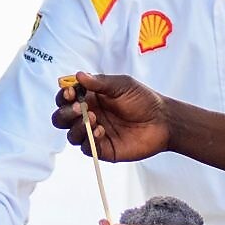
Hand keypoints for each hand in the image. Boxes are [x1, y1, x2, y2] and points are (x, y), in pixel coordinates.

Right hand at [51, 72, 171, 161]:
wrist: (163, 120)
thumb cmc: (143, 99)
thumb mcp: (121, 85)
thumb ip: (99, 83)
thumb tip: (77, 76)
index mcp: (90, 98)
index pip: (66, 98)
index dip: (63, 96)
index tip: (70, 92)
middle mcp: (89, 116)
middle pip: (62, 118)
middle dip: (65, 113)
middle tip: (79, 108)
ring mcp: (94, 133)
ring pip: (71, 135)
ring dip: (76, 126)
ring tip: (93, 119)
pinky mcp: (103, 149)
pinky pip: (87, 148)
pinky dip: (89, 139)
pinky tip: (101, 131)